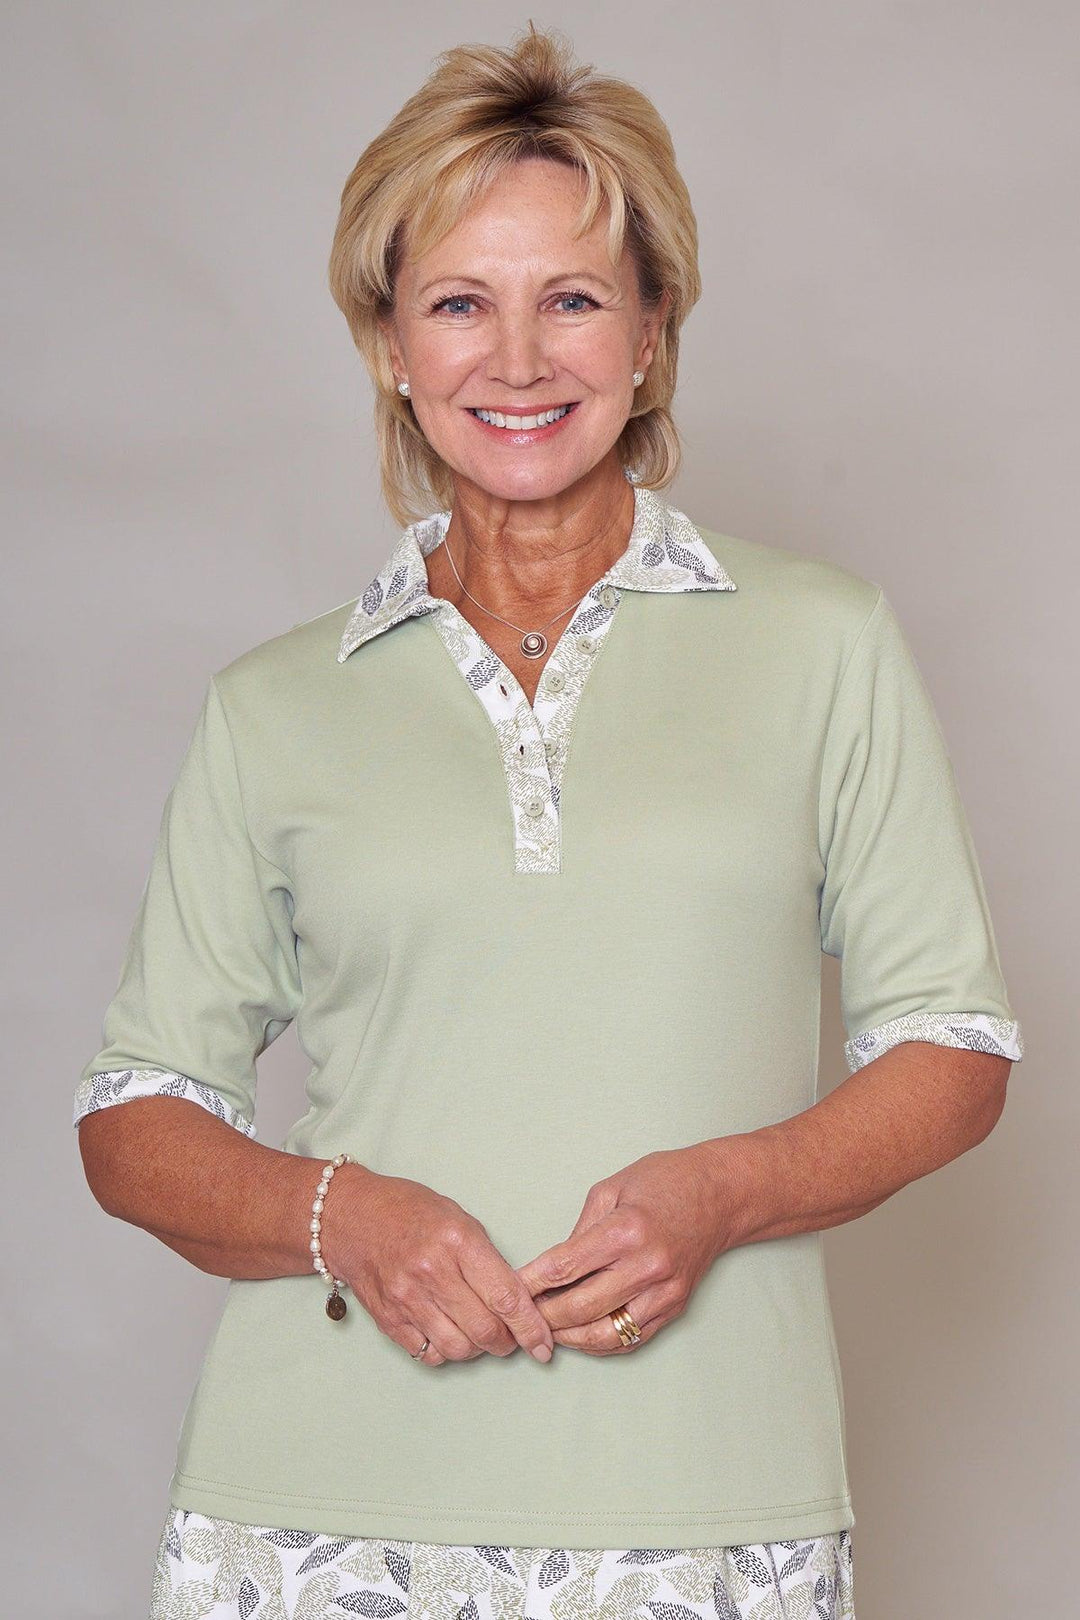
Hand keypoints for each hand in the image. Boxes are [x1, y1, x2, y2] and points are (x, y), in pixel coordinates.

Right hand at [319, 1164, 554, 1365]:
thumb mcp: (458, 1218)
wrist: (350, 1218)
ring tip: (479, 1333)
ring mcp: (407, 1299)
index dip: (531, 1327)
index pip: (506, 1297)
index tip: (543, 1344)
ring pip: (459, 1348)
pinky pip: (429, 1353)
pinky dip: (446, 1351)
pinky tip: (449, 1333)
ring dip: (478, 1349)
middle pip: (485, 1330)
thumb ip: (487, 1259)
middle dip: (508, 1342)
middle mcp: (431, 1272)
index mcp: (457, 1241)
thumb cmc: (409, 1212)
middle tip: (512, 1337)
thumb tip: (517, 1301)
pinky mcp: (388, 1320)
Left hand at [514, 1141, 742, 1355]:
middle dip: (543, 1315)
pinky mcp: (675, 1306)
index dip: (529, 1283)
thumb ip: (580, 1230)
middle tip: (521, 1315)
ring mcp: (664, 1291)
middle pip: (579, 1307)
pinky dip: (601, 1343)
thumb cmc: (666, 1182)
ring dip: (570, 1336)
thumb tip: (551, 1268)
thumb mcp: (612, 1188)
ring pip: (605, 1333)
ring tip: (548, 1329)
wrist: (721, 1194)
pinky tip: (581, 1335)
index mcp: (625, 1231)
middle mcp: (646, 1266)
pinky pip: (631, 1338)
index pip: (563, 1267)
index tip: (509, 1288)